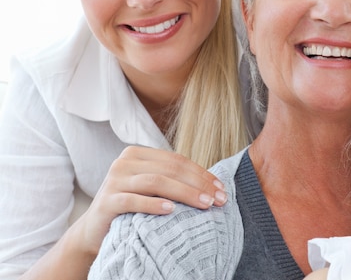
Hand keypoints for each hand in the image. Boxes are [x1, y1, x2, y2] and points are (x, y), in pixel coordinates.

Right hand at [76, 145, 225, 254]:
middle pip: (170, 169)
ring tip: (204, 204)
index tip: (221, 189)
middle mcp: (124, 162)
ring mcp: (114, 180)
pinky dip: (154, 204)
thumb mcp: (152, 188)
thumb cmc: (131, 207)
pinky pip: (134, 200)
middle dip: (198, 184)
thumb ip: (173, 180)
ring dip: (184, 193)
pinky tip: (171, 210)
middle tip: (218, 199)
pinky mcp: (106, 201)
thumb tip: (213, 185)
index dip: (201, 173)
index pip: (177, 160)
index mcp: (138, 154)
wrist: (95, 230)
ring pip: (156, 181)